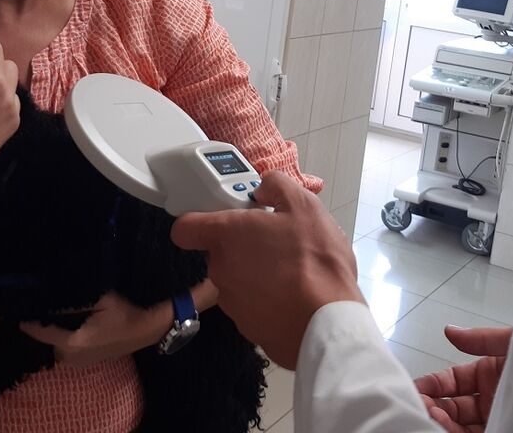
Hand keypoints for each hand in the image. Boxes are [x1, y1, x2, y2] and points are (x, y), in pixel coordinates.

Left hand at [20, 292, 168, 367]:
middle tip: (34, 305)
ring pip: (53, 346)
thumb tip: (49, 295)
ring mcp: (78, 362)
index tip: (18, 306)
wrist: (145, 330)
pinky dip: (60, 338)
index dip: (28, 320)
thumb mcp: (100, 300)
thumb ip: (72, 301)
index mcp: (73, 342)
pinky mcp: (84, 362)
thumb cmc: (124, 313)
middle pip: (44, 340)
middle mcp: (72, 356)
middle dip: (39, 324)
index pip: (40, 331)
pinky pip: (63, 349)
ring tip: (48, 313)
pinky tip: (64, 324)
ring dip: (51, 332)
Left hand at [170, 171, 363, 368]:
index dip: (197, 220)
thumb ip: (276, 186)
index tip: (219, 216)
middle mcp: (221, 269)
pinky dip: (267, 297)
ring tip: (291, 267)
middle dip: (242, 243)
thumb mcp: (304, 205)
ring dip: (256, 271)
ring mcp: (231, 301)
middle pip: (219, 251)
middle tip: (274, 238)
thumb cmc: (315, 263)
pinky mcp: (247, 326)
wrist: (328, 321)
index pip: (184, 228)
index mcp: (226, 236)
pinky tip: (293, 292)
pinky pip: (252, 303)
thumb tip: (263, 189)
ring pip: (237, 278)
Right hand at [415, 326, 512, 431]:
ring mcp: (494, 419)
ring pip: (458, 425)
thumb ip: (483, 338)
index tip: (417, 387)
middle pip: (451, 406)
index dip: (432, 384)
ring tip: (430, 414)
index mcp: (490, 376)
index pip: (452, 381)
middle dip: (431, 404)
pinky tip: (443, 426)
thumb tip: (451, 331)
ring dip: (439, 420)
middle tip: (419, 403)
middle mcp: (490, 400)